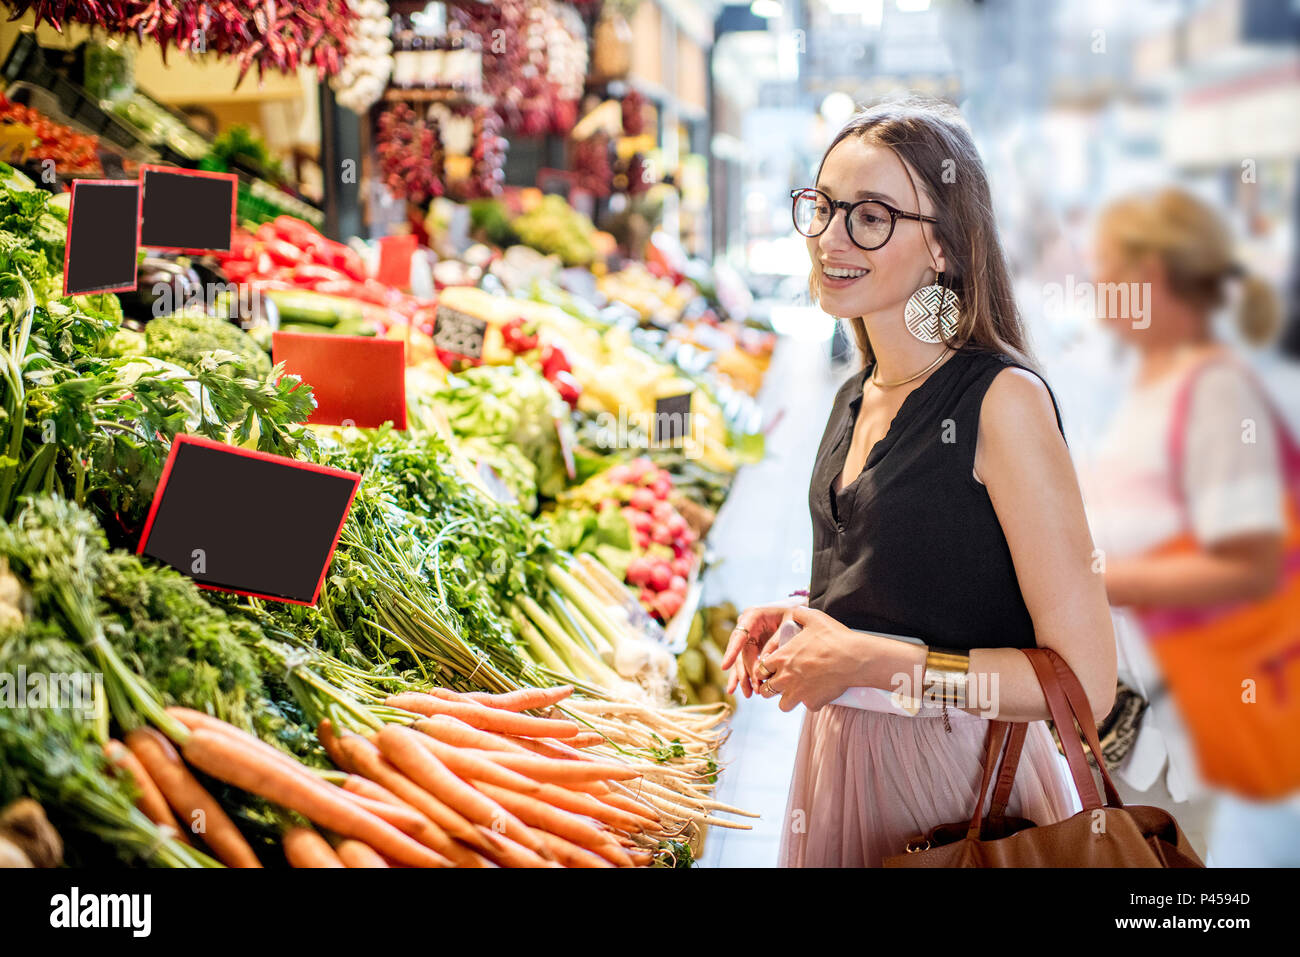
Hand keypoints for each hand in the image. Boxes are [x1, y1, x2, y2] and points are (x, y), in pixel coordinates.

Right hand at [721, 597, 806, 697]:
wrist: (797, 610)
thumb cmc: (794, 614)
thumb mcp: (789, 623)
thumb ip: (777, 641)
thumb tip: (766, 662)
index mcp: (752, 615)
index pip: (739, 635)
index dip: (732, 651)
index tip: (725, 666)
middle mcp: (746, 626)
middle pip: (741, 652)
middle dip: (745, 672)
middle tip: (752, 688)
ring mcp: (748, 637)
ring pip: (741, 660)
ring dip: (744, 678)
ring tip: (749, 694)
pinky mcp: (752, 647)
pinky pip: (746, 663)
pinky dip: (745, 676)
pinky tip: (740, 689)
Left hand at [753, 606, 872, 712]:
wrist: (853, 658)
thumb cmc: (834, 637)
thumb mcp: (814, 618)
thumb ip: (800, 614)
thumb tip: (795, 611)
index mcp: (781, 658)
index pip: (761, 669)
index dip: (765, 670)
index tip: (772, 670)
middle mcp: (785, 677)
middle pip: (767, 691)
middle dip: (772, 688)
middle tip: (781, 684)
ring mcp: (798, 693)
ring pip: (783, 705)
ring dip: (788, 699)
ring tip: (797, 693)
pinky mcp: (812, 702)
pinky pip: (808, 706)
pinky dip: (812, 702)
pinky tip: (819, 694)